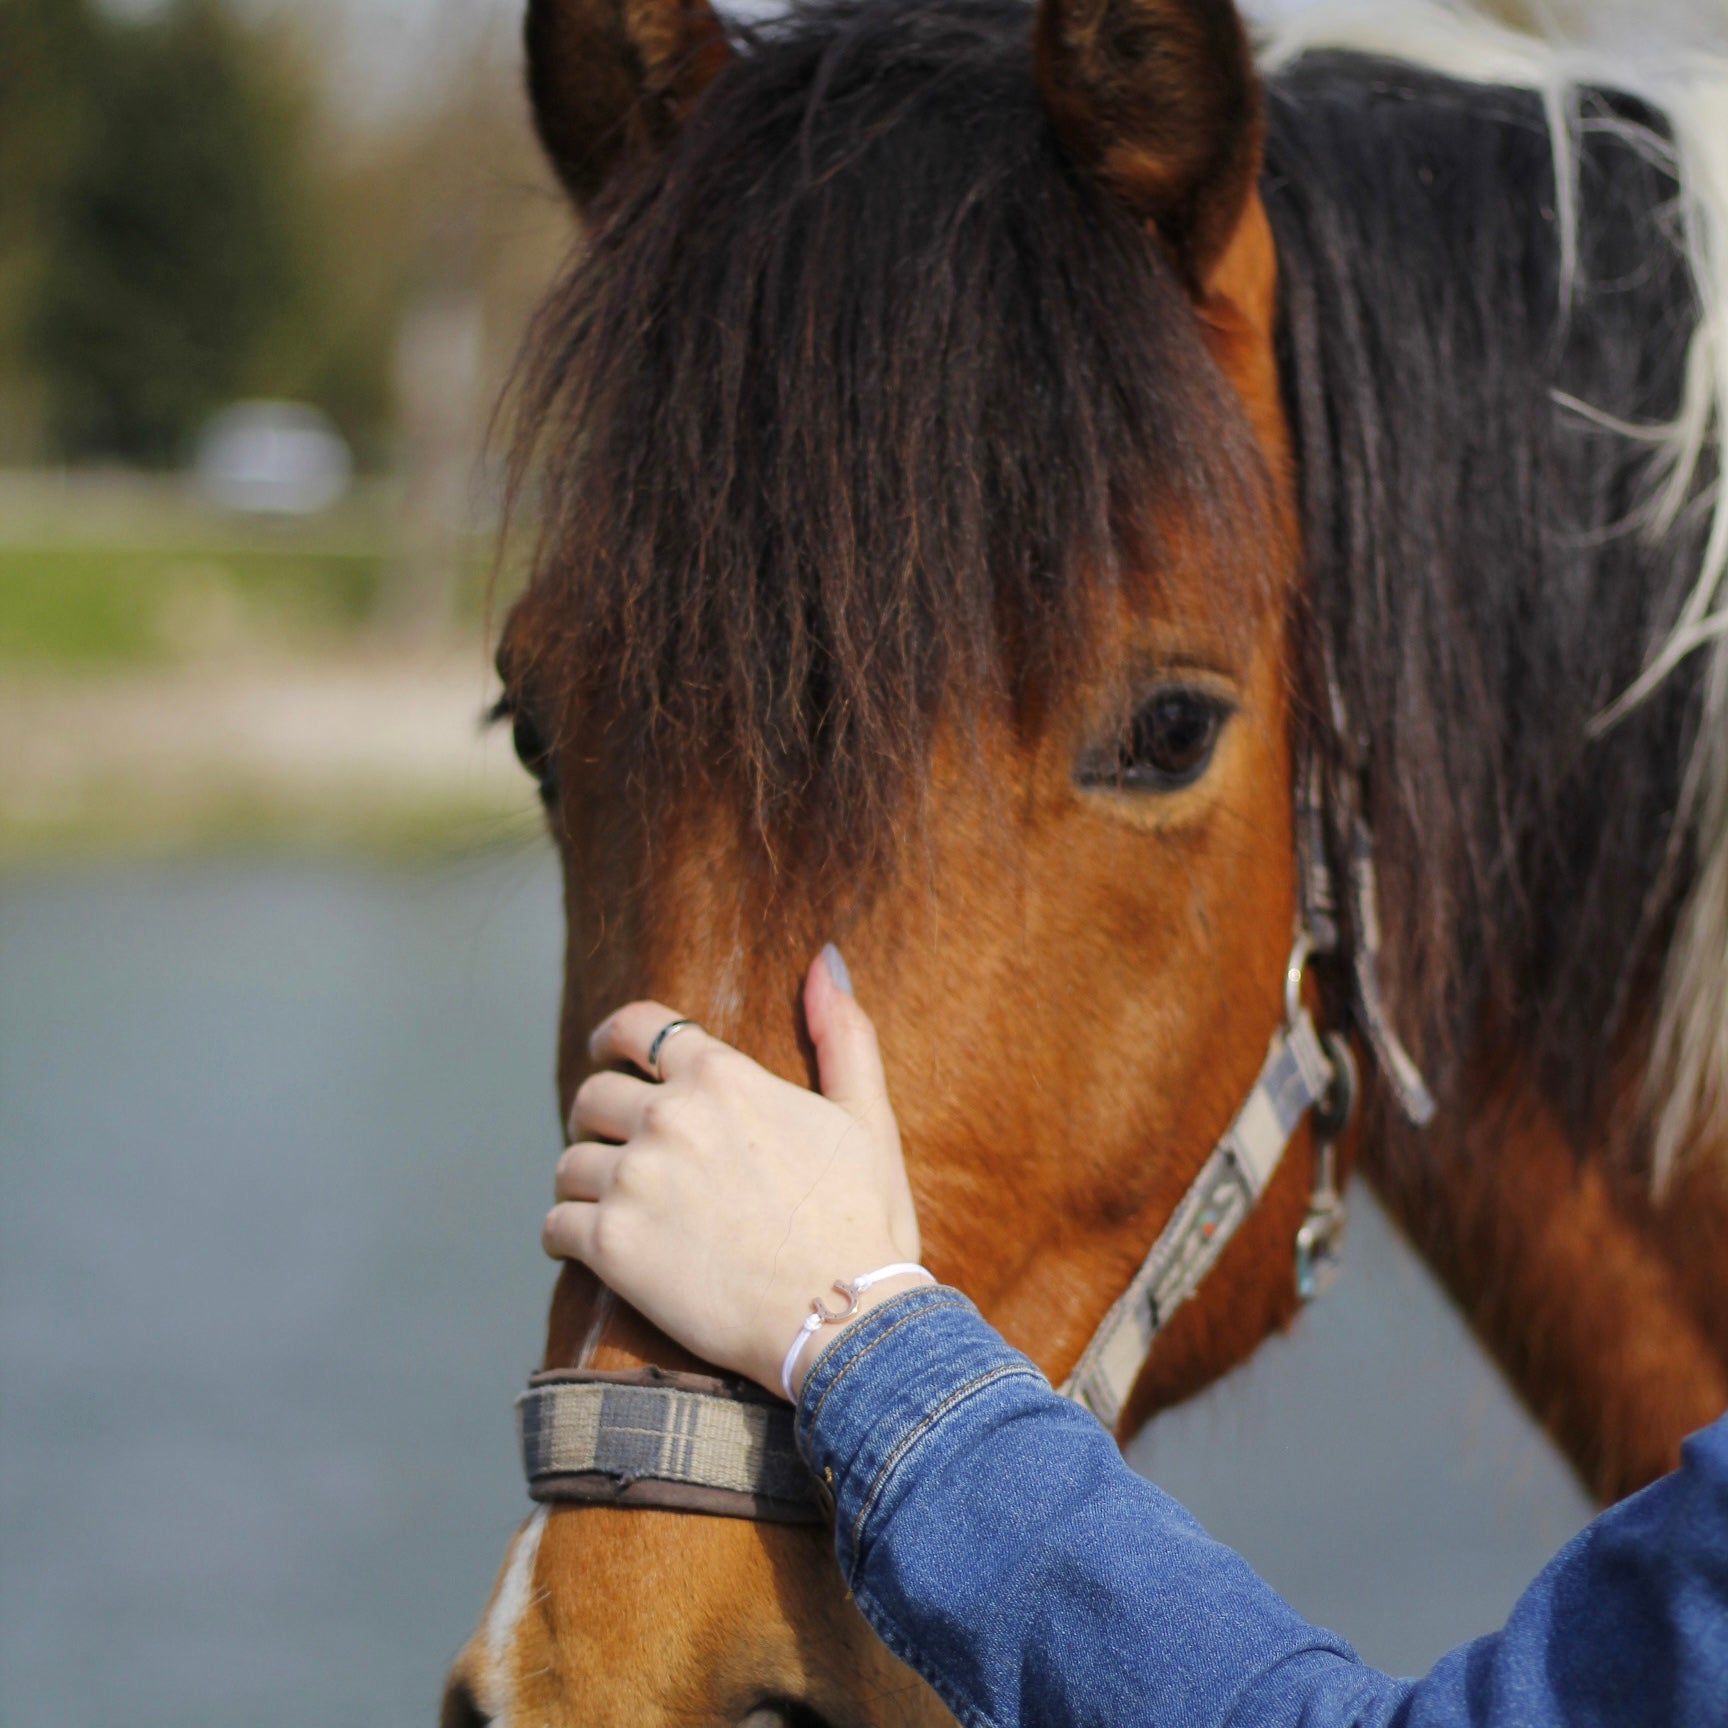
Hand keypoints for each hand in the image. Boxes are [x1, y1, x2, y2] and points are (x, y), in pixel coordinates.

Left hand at [542, 947, 923, 1398]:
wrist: (844, 1319)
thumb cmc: (862, 1221)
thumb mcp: (866, 1116)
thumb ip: (843, 1034)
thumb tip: (824, 962)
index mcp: (722, 1078)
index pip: (636, 1027)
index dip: (613, 1037)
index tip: (605, 1053)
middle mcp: (668, 1117)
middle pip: (592, 1095)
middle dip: (598, 1117)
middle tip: (615, 1146)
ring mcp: (634, 1181)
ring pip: (570, 1163)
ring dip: (585, 1181)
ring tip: (609, 1204)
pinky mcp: (611, 1247)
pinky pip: (555, 1225)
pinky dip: (565, 1235)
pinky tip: (586, 1248)